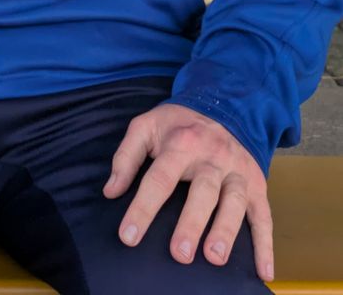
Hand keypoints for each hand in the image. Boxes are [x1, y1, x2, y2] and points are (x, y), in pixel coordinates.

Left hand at [103, 102, 272, 281]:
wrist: (224, 104)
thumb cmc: (178, 124)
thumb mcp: (146, 126)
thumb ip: (126, 156)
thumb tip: (111, 191)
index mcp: (182, 143)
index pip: (159, 178)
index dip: (142, 208)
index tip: (128, 236)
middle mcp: (213, 157)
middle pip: (203, 191)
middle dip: (191, 222)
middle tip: (179, 253)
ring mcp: (237, 171)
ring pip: (234, 201)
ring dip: (226, 230)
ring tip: (215, 258)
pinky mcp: (257, 185)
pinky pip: (264, 215)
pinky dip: (266, 244)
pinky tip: (264, 272)